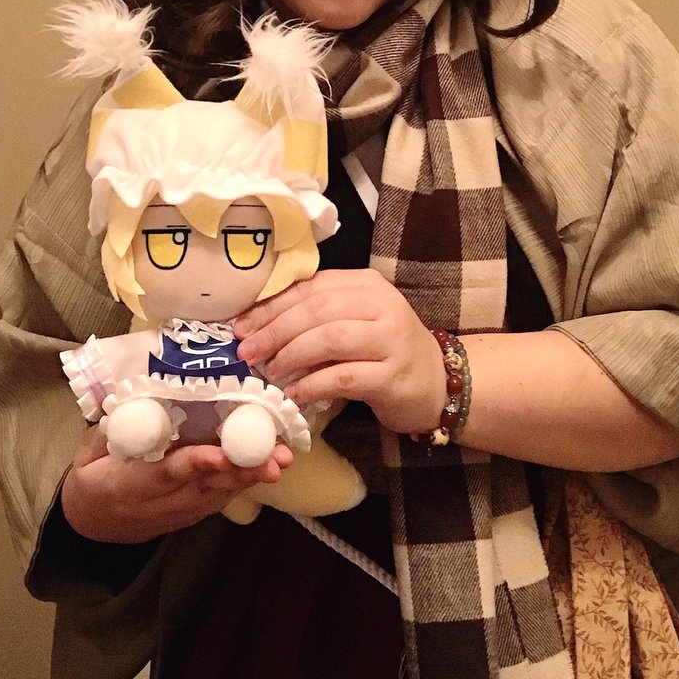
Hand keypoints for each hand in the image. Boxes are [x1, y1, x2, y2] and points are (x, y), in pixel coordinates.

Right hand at [61, 424, 293, 542]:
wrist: (94, 525)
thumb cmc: (92, 479)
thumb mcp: (86, 455)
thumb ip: (108, 432)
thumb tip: (129, 402)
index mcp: (127, 486)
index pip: (165, 475)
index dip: (193, 465)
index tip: (219, 455)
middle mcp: (159, 504)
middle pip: (205, 487)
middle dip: (241, 471)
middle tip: (274, 457)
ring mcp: (179, 512)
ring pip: (219, 493)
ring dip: (251, 476)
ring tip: (281, 459)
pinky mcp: (193, 513)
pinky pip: (221, 496)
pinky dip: (245, 480)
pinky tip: (269, 464)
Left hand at [234, 269, 445, 435]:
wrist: (437, 383)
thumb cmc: (385, 351)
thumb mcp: (354, 322)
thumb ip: (317, 318)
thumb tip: (257, 328)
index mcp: (367, 284)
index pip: (311, 288)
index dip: (271, 306)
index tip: (241, 326)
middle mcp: (382, 304)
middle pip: (317, 310)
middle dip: (275, 331)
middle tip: (248, 351)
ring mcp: (392, 339)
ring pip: (330, 338)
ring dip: (292, 355)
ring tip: (269, 372)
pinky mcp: (394, 376)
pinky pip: (344, 377)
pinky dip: (313, 384)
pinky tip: (294, 394)